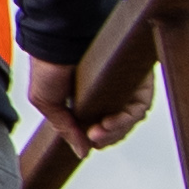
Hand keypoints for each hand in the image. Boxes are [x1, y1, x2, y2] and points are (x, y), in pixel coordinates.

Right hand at [30, 45, 159, 151]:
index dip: (98, 139)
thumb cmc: (47, 62)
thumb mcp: (47, 103)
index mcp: (89, 99)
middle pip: (120, 126)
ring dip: (117, 130)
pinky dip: (128, 117)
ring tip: (99, 130)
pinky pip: (141, 102)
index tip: (88, 141)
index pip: (104, 127)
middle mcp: (109, 91)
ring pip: (131, 117)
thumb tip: (81, 151)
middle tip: (93, 137)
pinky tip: (109, 121)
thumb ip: (65, 129)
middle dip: (107, 137)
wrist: (58, 37)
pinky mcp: (135, 75)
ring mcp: (123, 83)